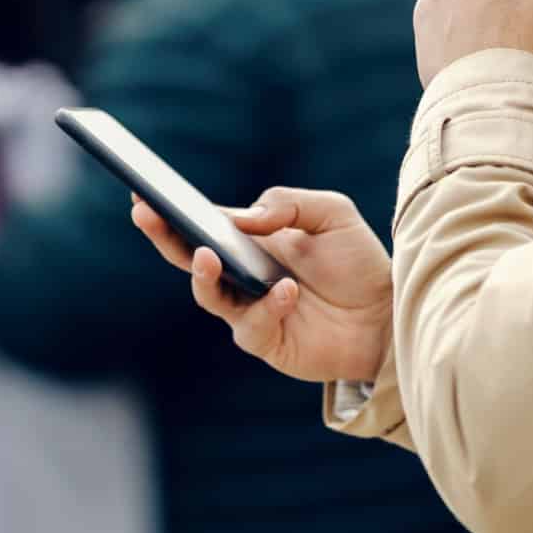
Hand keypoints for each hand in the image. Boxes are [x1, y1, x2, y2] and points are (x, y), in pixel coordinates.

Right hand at [130, 189, 391, 382]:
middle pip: (188, 258)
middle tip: (146, 213)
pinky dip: (268, 306)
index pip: (201, 224)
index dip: (170, 209)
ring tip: (210, 254)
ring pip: (209, 296)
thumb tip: (240, 217)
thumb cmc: (357, 261)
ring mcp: (250, 310)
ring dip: (202, 276)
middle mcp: (241, 276)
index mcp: (250, 241)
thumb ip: (287, 204)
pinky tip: (287, 291)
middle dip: (163, 235)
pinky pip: (252, 325)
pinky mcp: (267, 342)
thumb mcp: (331, 213)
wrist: (390, 312)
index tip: (143, 190)